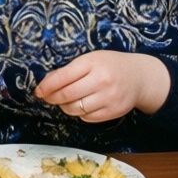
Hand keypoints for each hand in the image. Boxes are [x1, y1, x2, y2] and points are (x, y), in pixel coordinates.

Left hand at [34, 50, 169, 121]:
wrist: (139, 77)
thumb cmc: (110, 65)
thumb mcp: (90, 59)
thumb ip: (70, 70)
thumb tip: (47, 82)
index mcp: (93, 63)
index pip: (62, 77)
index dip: (46, 86)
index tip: (38, 91)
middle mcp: (102, 80)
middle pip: (67, 95)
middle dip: (52, 98)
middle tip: (47, 98)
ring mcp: (109, 97)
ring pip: (76, 109)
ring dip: (65, 107)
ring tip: (65, 101)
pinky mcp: (114, 111)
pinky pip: (88, 118)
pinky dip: (80, 113)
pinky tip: (82, 105)